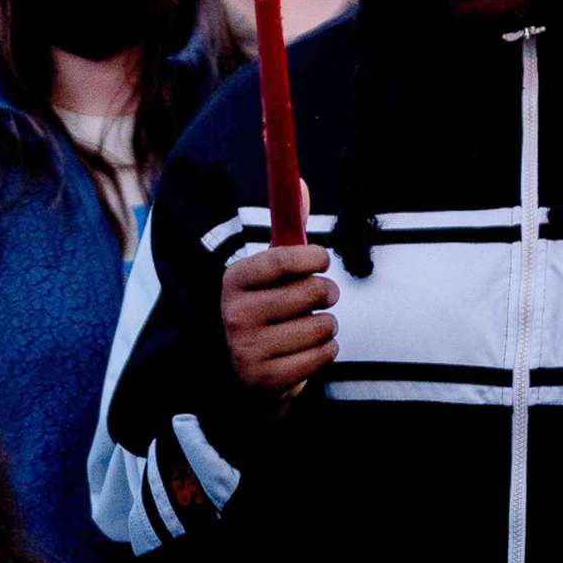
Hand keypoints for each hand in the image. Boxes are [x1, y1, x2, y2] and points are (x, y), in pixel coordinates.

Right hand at [222, 184, 337, 394]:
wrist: (244, 373)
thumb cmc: (267, 309)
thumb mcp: (270, 271)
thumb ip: (288, 228)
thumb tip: (302, 183)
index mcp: (234, 280)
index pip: (284, 258)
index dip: (315, 257)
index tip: (322, 261)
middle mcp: (235, 314)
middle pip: (313, 291)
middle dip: (327, 293)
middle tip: (320, 298)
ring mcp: (248, 349)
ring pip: (324, 325)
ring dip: (326, 326)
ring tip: (308, 329)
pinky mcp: (267, 379)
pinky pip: (324, 355)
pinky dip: (325, 352)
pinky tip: (306, 352)